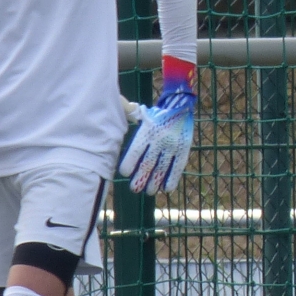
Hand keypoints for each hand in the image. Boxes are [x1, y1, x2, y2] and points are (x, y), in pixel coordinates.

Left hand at [118, 63, 195, 194]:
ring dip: (155, 182)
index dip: (130, 163)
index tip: (124, 173)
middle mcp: (160, 139)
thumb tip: (111, 115)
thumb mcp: (141, 114)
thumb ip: (128, 116)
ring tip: (148, 191)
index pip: (136, 150)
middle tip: (134, 189)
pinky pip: (178, 166)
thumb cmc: (155, 113)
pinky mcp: (184, 148)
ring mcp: (173, 145)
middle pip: (148, 163)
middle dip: (140, 178)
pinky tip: (166, 188)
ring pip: (162, 168)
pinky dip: (172, 178)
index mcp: (147, 131)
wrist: (180, 104)